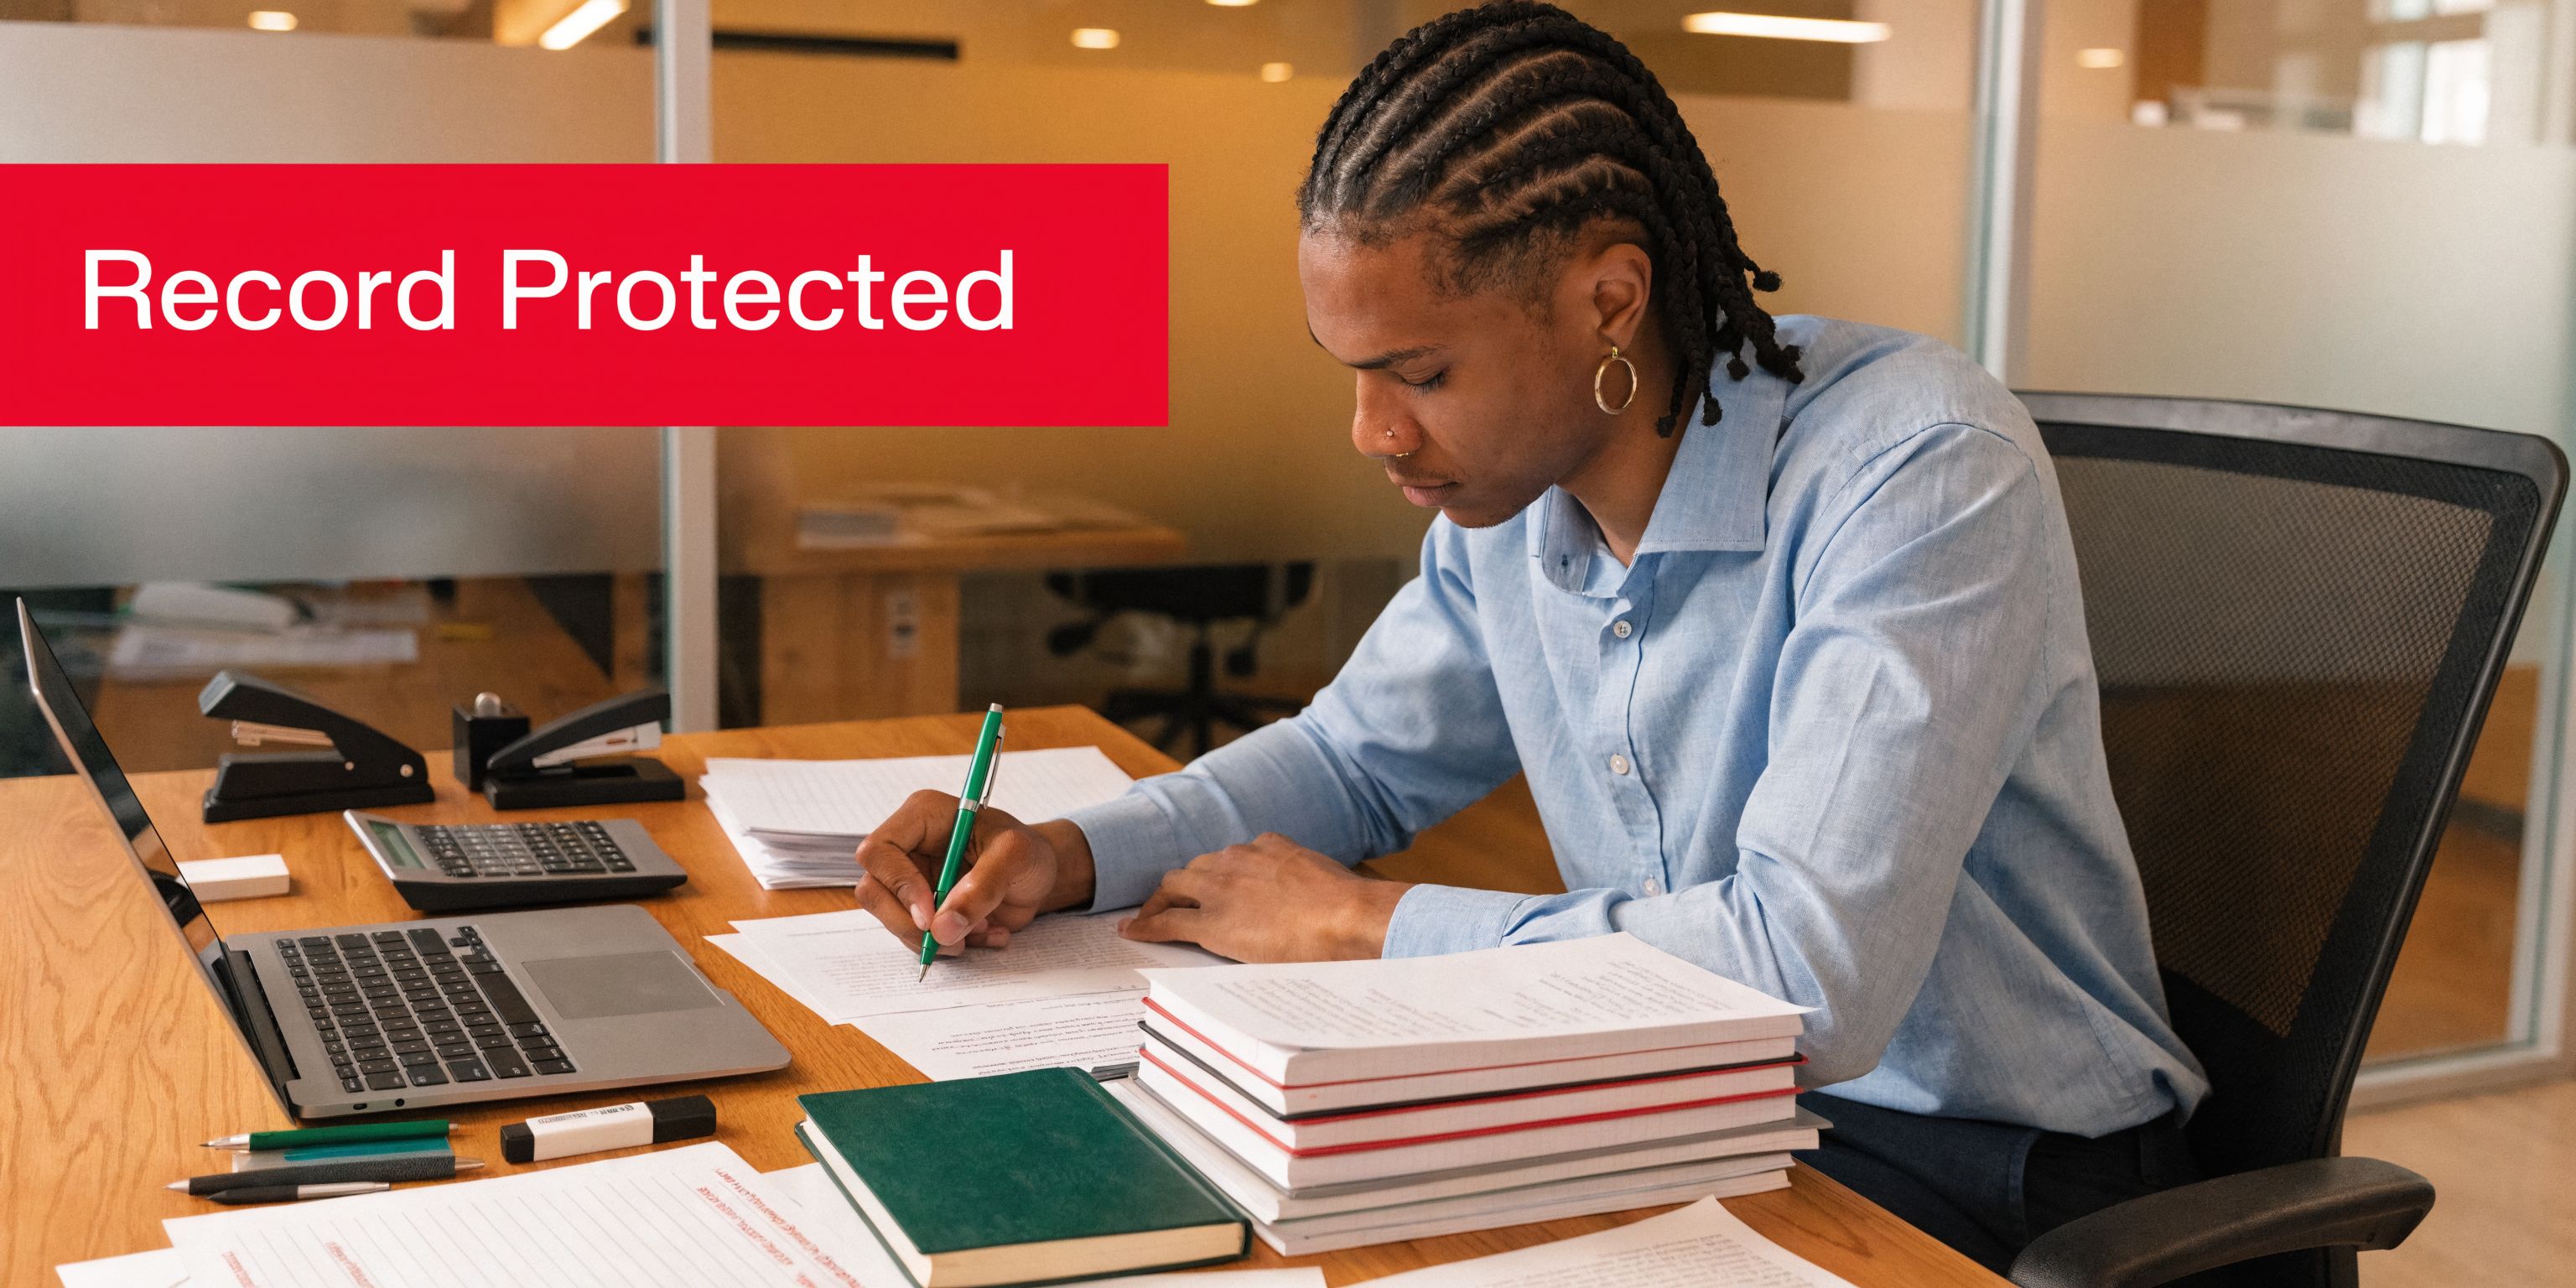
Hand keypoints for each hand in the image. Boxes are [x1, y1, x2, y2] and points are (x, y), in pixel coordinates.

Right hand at [853, 790, 1097, 954]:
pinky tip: (984, 934)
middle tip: (952, 940)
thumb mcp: (1016, 858)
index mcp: (922, 817)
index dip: (898, 885)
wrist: (1037, 874)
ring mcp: (911, 879)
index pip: (878, 850)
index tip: (930, 914)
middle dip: (911, 924)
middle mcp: (909, 848)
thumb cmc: (1027, 851)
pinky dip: (950, 945)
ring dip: (936, 938)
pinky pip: (917, 936)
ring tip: (982, 929)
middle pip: (875, 891)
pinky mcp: (921, 908)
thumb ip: (981, 889)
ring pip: (892, 919)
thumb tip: (942, 929)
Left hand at [1120, 833, 1409, 962]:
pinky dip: (1146, 925)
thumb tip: (1320, 901)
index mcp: (1269, 846)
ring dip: (1161, 901)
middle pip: (1196, 867)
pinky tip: (1133, 931)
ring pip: (1175, 887)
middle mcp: (1238, 859)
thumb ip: (1310, 882)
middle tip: (1177, 901)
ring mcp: (1221, 890)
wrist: (1346, 918)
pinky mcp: (1212, 923)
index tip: (1219, 885)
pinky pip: (1168, 922)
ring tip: (1150, 915)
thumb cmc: (1350, 907)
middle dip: (1184, 884)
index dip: (1221, 874)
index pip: (1233, 857)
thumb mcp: (1328, 879)